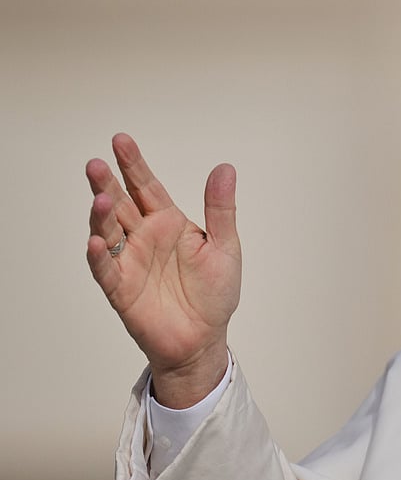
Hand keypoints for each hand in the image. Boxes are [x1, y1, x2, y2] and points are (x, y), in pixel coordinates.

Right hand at [86, 133, 240, 407]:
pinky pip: (106, 270)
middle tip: (96, 164)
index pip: (146, 187)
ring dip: (100, 216)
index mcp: (169, 223)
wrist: (205, 338)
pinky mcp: (122, 289)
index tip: (120, 141)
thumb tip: (225, 168)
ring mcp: (130, 261)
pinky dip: (99, 257)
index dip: (133, 165)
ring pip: (108, 232)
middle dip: (107, 184)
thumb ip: (221, 209)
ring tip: (99, 198)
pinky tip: (96, 242)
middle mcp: (145, 238)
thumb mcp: (225, 246)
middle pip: (120, 205)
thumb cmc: (214, 293)